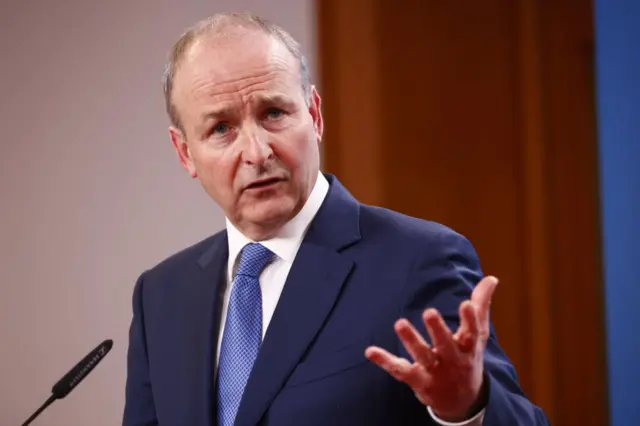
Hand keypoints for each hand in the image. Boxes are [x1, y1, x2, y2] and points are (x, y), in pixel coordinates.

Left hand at [365, 276, 498, 421]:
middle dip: (438, 330)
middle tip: (429, 312)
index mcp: (468, 347)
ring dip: (411, 341)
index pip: (472, 332)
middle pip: (446, 345)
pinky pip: (400, 370)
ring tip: (400, 323)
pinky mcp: (417, 380)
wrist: (462, 402)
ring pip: (423, 356)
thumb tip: (492, 278)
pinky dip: (385, 361)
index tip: (465, 303)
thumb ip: (480, 305)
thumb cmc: (468, 358)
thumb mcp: (477, 335)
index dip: (470, 319)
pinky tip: (370, 351)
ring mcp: (434, 372)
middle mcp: (452, 360)